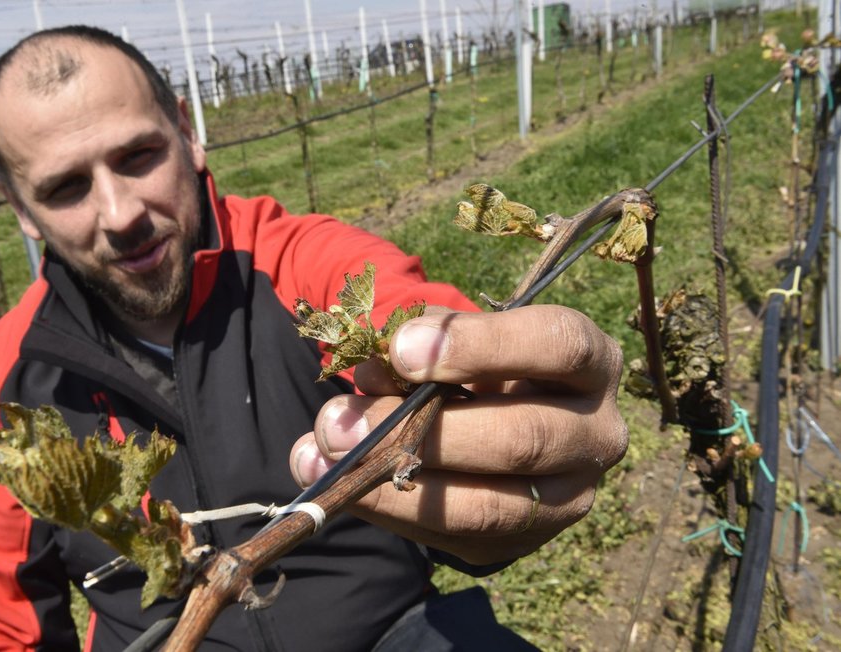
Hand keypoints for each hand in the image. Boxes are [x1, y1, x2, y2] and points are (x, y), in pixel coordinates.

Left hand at [289, 306, 627, 565]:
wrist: (495, 421)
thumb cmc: (475, 362)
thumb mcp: (454, 337)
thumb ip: (417, 342)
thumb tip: (370, 368)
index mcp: (591, 362)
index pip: (557, 345)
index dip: (479, 345)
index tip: (400, 349)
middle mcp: (597, 433)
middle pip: (521, 438)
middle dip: (418, 429)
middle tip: (339, 418)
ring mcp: (568, 498)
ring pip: (487, 506)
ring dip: (392, 482)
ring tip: (324, 452)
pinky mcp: (523, 541)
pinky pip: (452, 538)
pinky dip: (384, 509)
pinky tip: (332, 482)